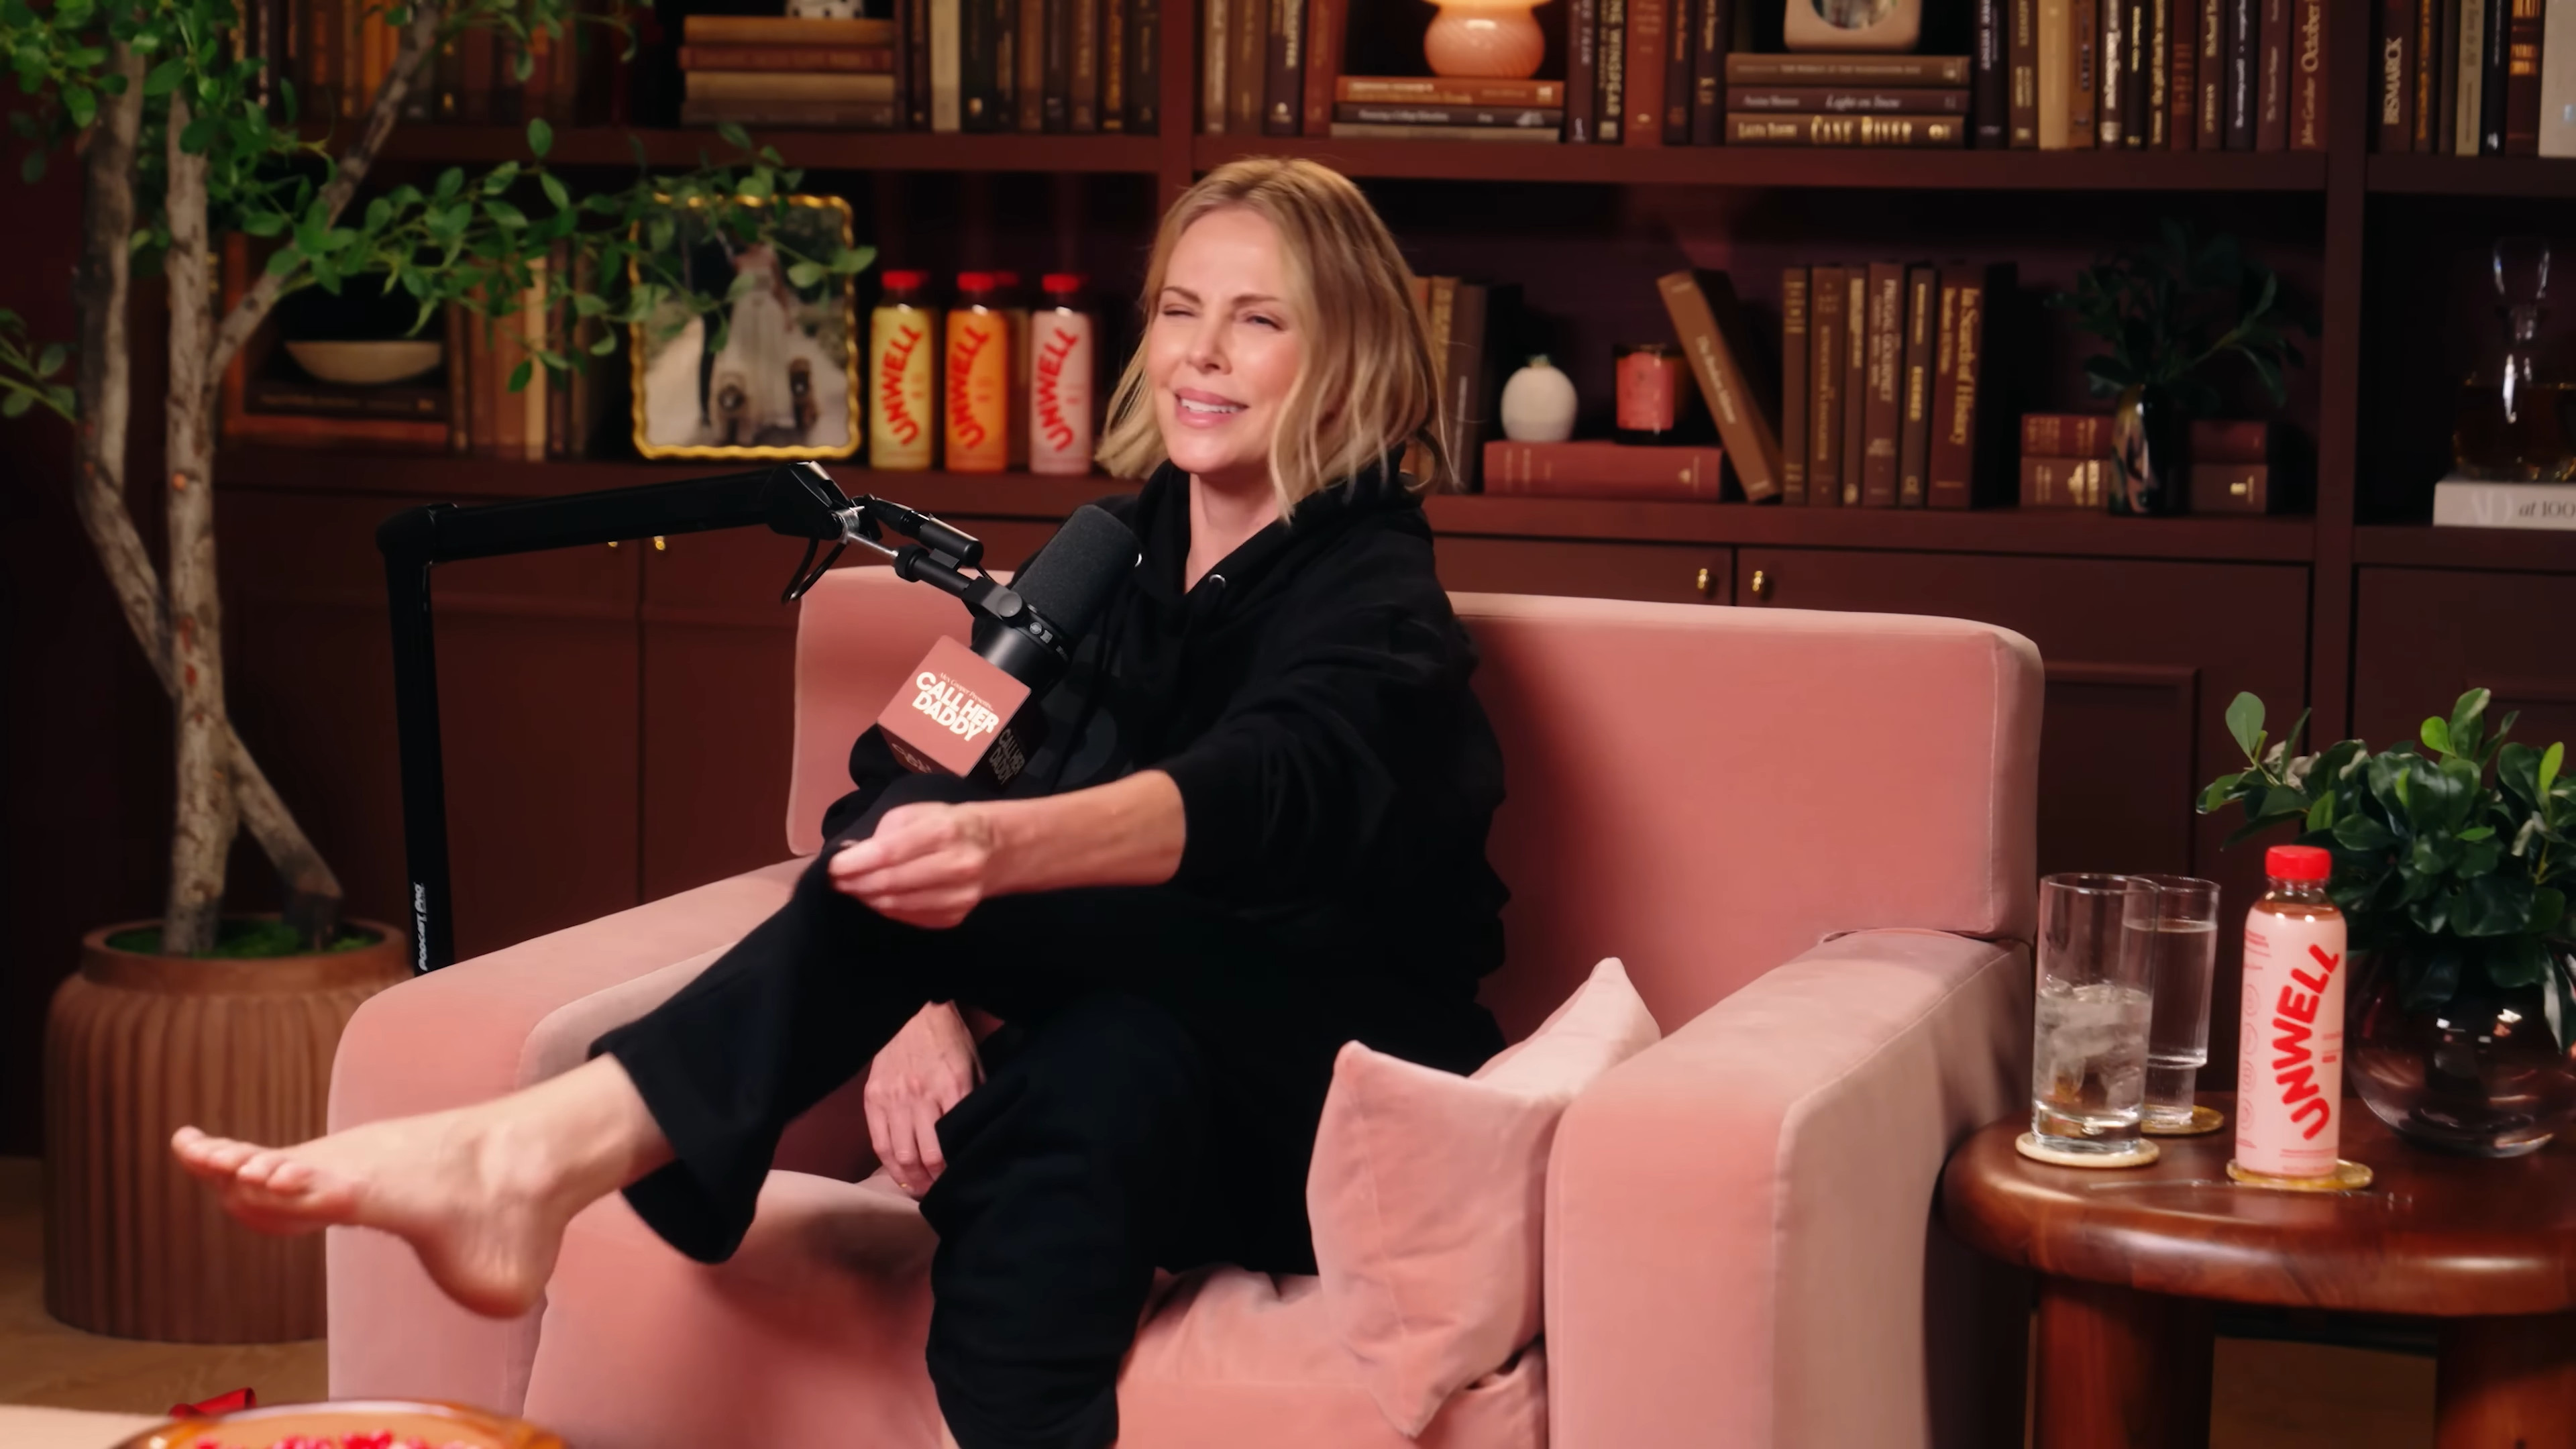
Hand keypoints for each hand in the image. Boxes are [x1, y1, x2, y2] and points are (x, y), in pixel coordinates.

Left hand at [828, 801, 1003, 927]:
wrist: (996, 849)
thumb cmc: (949, 824)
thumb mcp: (919, 812)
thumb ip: (884, 832)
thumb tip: (850, 856)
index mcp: (944, 831)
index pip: (889, 853)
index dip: (855, 863)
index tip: (832, 867)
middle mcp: (955, 865)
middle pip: (890, 883)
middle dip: (855, 883)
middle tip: (835, 882)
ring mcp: (958, 896)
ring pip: (897, 905)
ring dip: (867, 898)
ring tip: (852, 889)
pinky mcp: (955, 917)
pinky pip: (909, 917)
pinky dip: (886, 908)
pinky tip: (877, 898)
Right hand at [864, 1001, 981, 1197]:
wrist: (914, 1012)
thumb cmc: (950, 1040)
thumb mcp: (975, 1067)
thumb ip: (974, 1102)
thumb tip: (975, 1138)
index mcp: (951, 1089)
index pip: (951, 1145)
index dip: (954, 1172)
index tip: (959, 1184)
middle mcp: (921, 1097)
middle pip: (924, 1156)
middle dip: (932, 1182)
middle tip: (940, 1195)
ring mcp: (893, 1099)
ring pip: (900, 1154)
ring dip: (910, 1179)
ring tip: (920, 1191)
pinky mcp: (873, 1098)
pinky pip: (879, 1141)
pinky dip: (889, 1164)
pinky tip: (899, 1175)